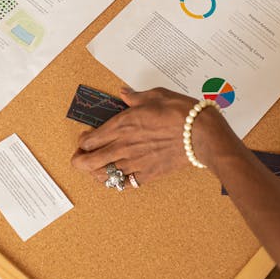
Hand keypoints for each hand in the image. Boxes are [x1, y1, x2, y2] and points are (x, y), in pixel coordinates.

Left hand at [72, 87, 222, 186]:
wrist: (200, 134)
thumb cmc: (179, 112)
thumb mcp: (154, 95)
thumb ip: (134, 97)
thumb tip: (124, 93)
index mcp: (121, 125)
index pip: (88, 141)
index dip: (81, 142)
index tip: (84, 139)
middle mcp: (123, 146)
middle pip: (88, 162)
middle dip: (79, 162)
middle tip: (79, 158)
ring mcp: (134, 163)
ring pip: (104, 176)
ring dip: (95, 173)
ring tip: (96, 169)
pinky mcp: (148, 174)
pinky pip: (125, 184)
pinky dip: (117, 183)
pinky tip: (117, 178)